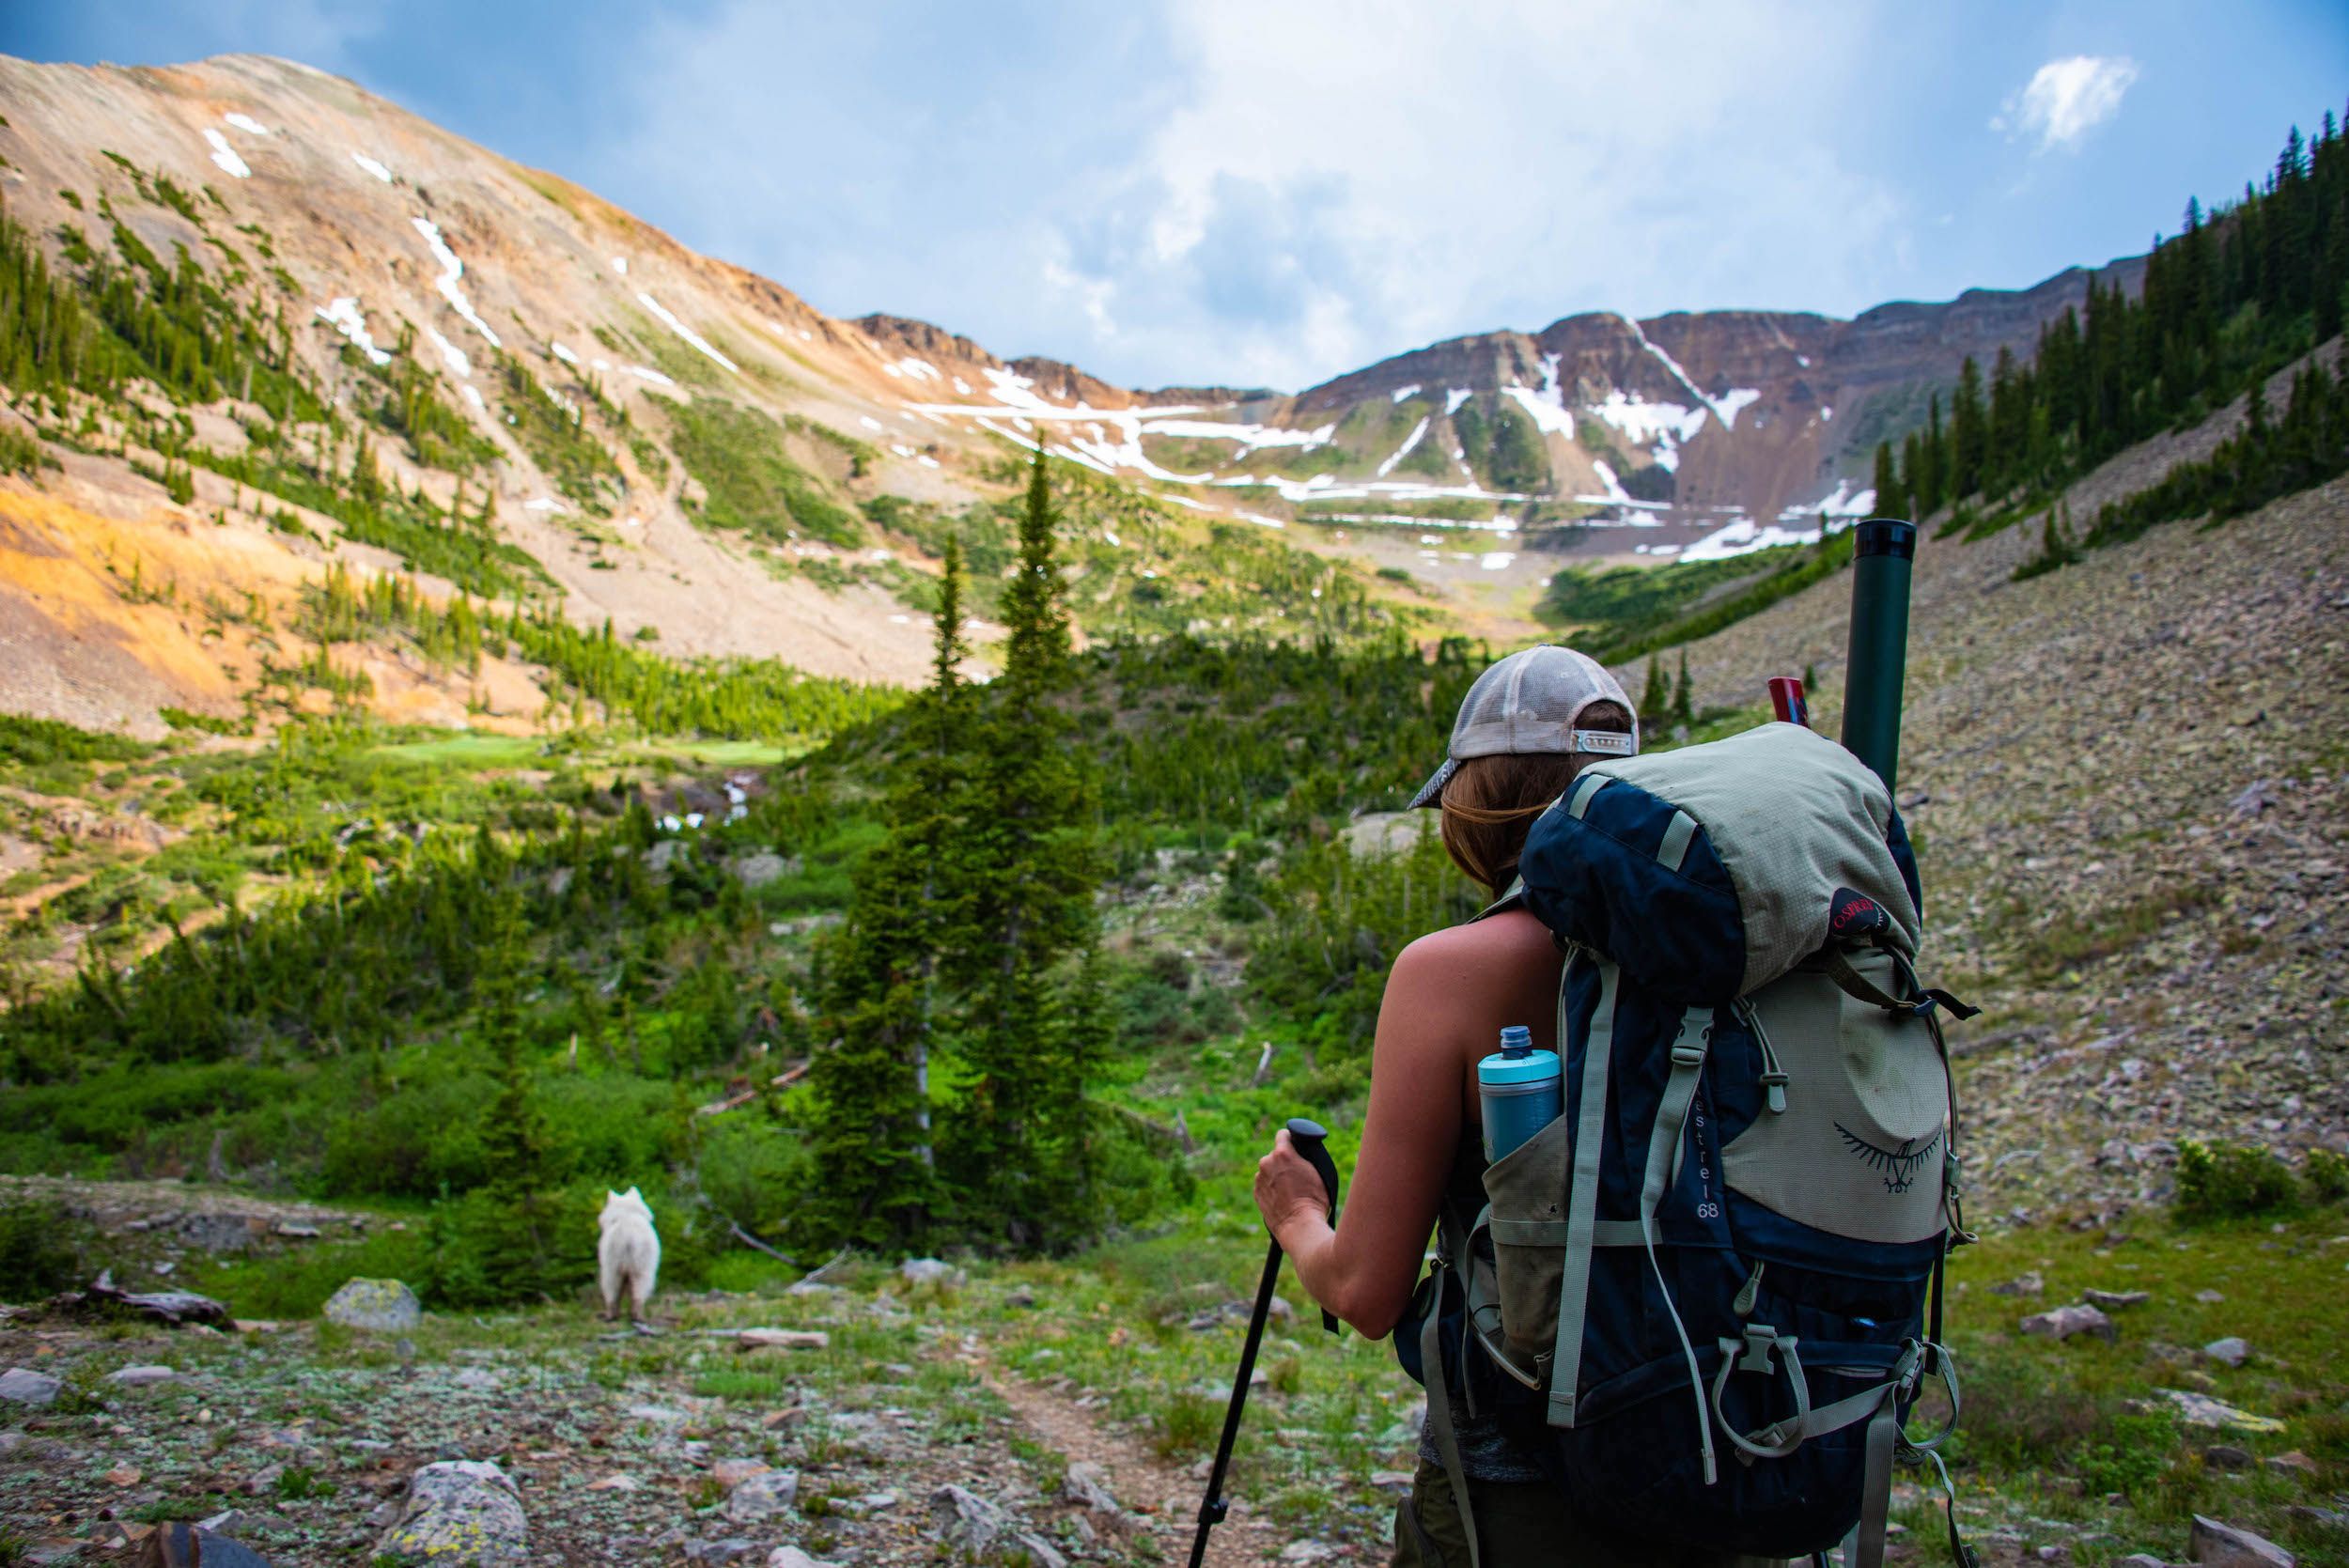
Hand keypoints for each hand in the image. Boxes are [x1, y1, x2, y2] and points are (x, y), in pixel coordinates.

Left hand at [1254, 1128, 1332, 1243]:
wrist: (1300, 1225)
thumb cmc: (1314, 1199)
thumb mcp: (1317, 1171)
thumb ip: (1303, 1157)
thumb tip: (1299, 1153)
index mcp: (1283, 1153)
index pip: (1283, 1134)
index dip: (1290, 1139)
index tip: (1293, 1145)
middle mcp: (1267, 1162)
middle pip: (1275, 1155)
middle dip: (1283, 1162)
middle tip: (1296, 1175)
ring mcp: (1259, 1178)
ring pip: (1268, 1171)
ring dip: (1276, 1176)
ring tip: (1290, 1190)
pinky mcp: (1256, 1192)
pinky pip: (1264, 1184)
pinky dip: (1271, 1188)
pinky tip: (1282, 1198)